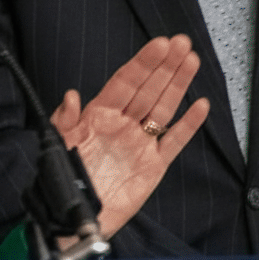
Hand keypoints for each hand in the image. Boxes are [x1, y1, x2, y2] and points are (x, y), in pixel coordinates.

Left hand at [50, 34, 209, 237]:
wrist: (77, 215)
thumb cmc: (65, 177)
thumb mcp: (58, 144)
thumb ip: (64, 119)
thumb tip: (71, 95)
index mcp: (99, 114)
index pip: (126, 81)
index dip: (143, 62)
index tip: (158, 44)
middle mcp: (123, 124)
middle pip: (149, 88)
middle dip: (165, 65)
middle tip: (182, 43)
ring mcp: (140, 142)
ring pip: (164, 107)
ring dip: (178, 84)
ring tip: (191, 61)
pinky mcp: (153, 165)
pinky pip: (174, 141)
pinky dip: (187, 125)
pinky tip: (200, 105)